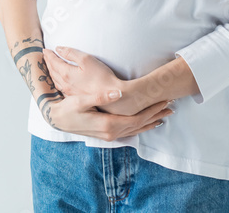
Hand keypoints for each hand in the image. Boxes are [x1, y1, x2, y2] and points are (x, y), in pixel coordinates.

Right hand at [41, 92, 173, 141]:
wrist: (56, 119)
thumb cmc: (67, 108)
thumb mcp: (81, 100)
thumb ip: (100, 97)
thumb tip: (119, 93)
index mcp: (109, 125)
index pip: (138, 118)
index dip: (153, 110)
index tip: (165, 101)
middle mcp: (112, 133)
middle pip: (141, 125)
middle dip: (156, 115)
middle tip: (171, 105)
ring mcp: (110, 135)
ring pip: (137, 130)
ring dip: (151, 121)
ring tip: (165, 113)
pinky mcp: (107, 133)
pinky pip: (130, 132)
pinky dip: (142, 126)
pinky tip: (148, 122)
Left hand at [43, 47, 136, 114]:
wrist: (111, 95)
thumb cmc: (101, 76)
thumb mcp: (86, 59)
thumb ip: (71, 53)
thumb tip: (58, 49)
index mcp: (66, 73)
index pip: (53, 62)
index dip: (49, 55)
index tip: (45, 49)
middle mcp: (65, 84)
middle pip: (52, 71)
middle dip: (48, 62)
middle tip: (45, 55)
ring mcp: (69, 92)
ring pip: (55, 80)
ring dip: (51, 71)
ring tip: (49, 65)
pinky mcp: (75, 97)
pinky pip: (60, 87)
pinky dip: (56, 80)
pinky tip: (58, 80)